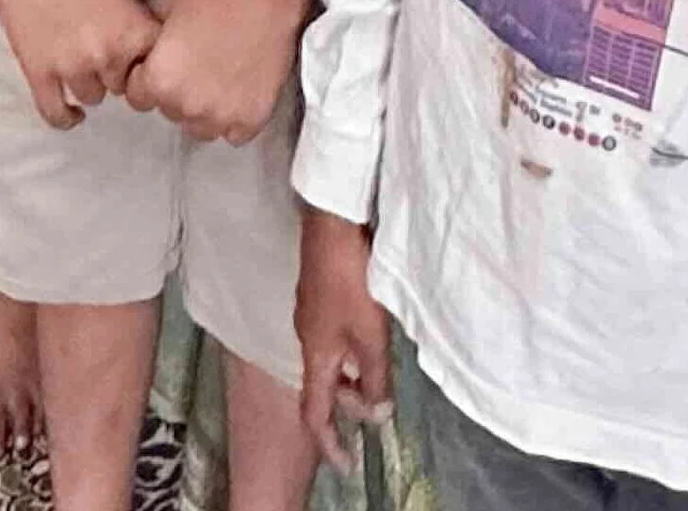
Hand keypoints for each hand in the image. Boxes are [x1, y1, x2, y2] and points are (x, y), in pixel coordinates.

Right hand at [0, 0, 161, 128]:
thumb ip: (134, 22)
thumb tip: (138, 45)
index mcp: (134, 33)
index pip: (153, 66)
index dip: (144, 60)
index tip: (136, 54)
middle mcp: (109, 57)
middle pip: (124, 84)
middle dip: (116, 69)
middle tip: (104, 52)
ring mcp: (73, 69)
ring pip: (94, 97)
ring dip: (91, 82)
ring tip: (83, 66)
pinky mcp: (40, 74)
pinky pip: (56, 113)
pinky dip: (66, 117)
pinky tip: (73, 113)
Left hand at [122, 0, 304, 143]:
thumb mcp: (163, 3)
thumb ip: (140, 37)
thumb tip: (129, 54)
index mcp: (160, 80)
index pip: (138, 96)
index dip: (147, 75)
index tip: (163, 59)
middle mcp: (188, 107)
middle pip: (169, 111)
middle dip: (174, 91)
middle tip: (193, 62)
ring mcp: (223, 117)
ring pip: (200, 128)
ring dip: (202, 109)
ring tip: (215, 76)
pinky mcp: (253, 120)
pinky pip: (233, 133)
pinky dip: (233, 117)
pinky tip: (237, 88)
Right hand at [296, 209, 392, 471]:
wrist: (331, 222)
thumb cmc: (350, 280)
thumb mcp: (370, 336)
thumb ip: (375, 377)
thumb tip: (378, 414)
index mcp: (315, 354)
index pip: (314, 413)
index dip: (329, 442)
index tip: (347, 464)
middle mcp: (306, 337)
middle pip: (323, 385)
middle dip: (349, 402)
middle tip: (380, 402)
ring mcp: (310, 312)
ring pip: (329, 359)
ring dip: (352, 373)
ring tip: (381, 367)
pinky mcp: (318, 292)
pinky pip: (332, 336)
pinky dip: (350, 348)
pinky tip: (371, 333)